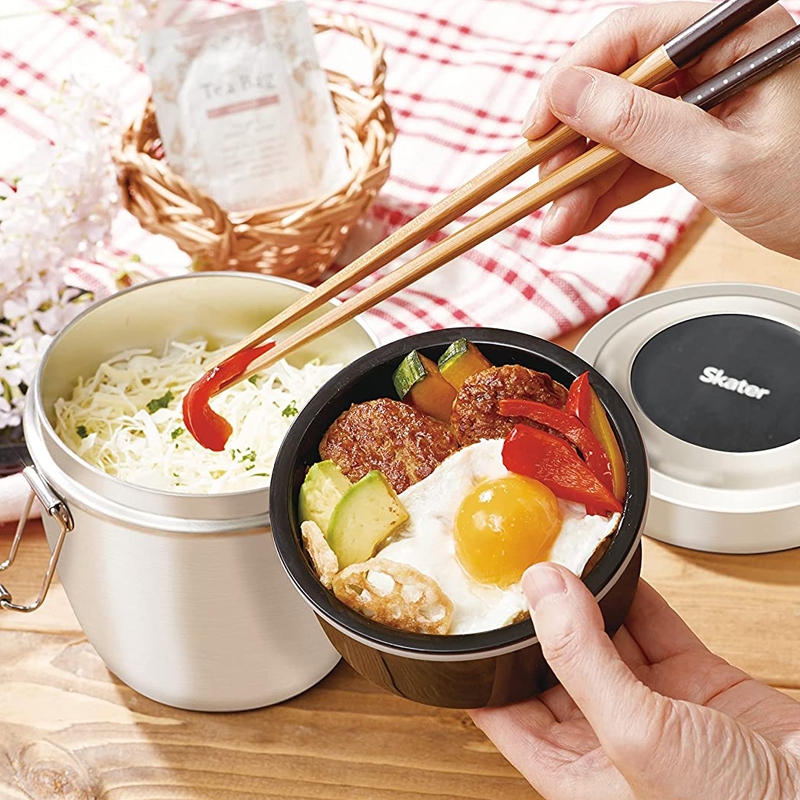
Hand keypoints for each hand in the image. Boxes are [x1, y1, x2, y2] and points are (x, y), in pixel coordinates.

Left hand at [470, 564, 799, 799]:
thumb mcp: (637, 736)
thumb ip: (582, 659)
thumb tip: (540, 592)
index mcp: (576, 773)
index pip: (506, 711)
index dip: (484, 663)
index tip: (470, 613)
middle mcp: (608, 740)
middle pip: (553, 665)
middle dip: (536, 618)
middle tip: (517, 567)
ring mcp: (653, 708)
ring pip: (602, 639)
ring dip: (583, 599)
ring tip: (561, 557)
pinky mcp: (694, 682)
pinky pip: (651, 628)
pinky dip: (633, 595)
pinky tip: (612, 568)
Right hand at [521, 2, 799, 257]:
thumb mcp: (719, 162)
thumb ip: (641, 125)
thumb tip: (568, 94)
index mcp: (735, 37)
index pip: (633, 35)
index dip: (573, 79)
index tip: (538, 128)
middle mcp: (715, 60)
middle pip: (617, 87)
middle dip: (574, 145)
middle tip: (544, 186)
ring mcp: (702, 102)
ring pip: (620, 130)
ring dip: (582, 179)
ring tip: (556, 223)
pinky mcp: (695, 139)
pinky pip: (637, 157)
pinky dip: (606, 190)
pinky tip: (579, 217)